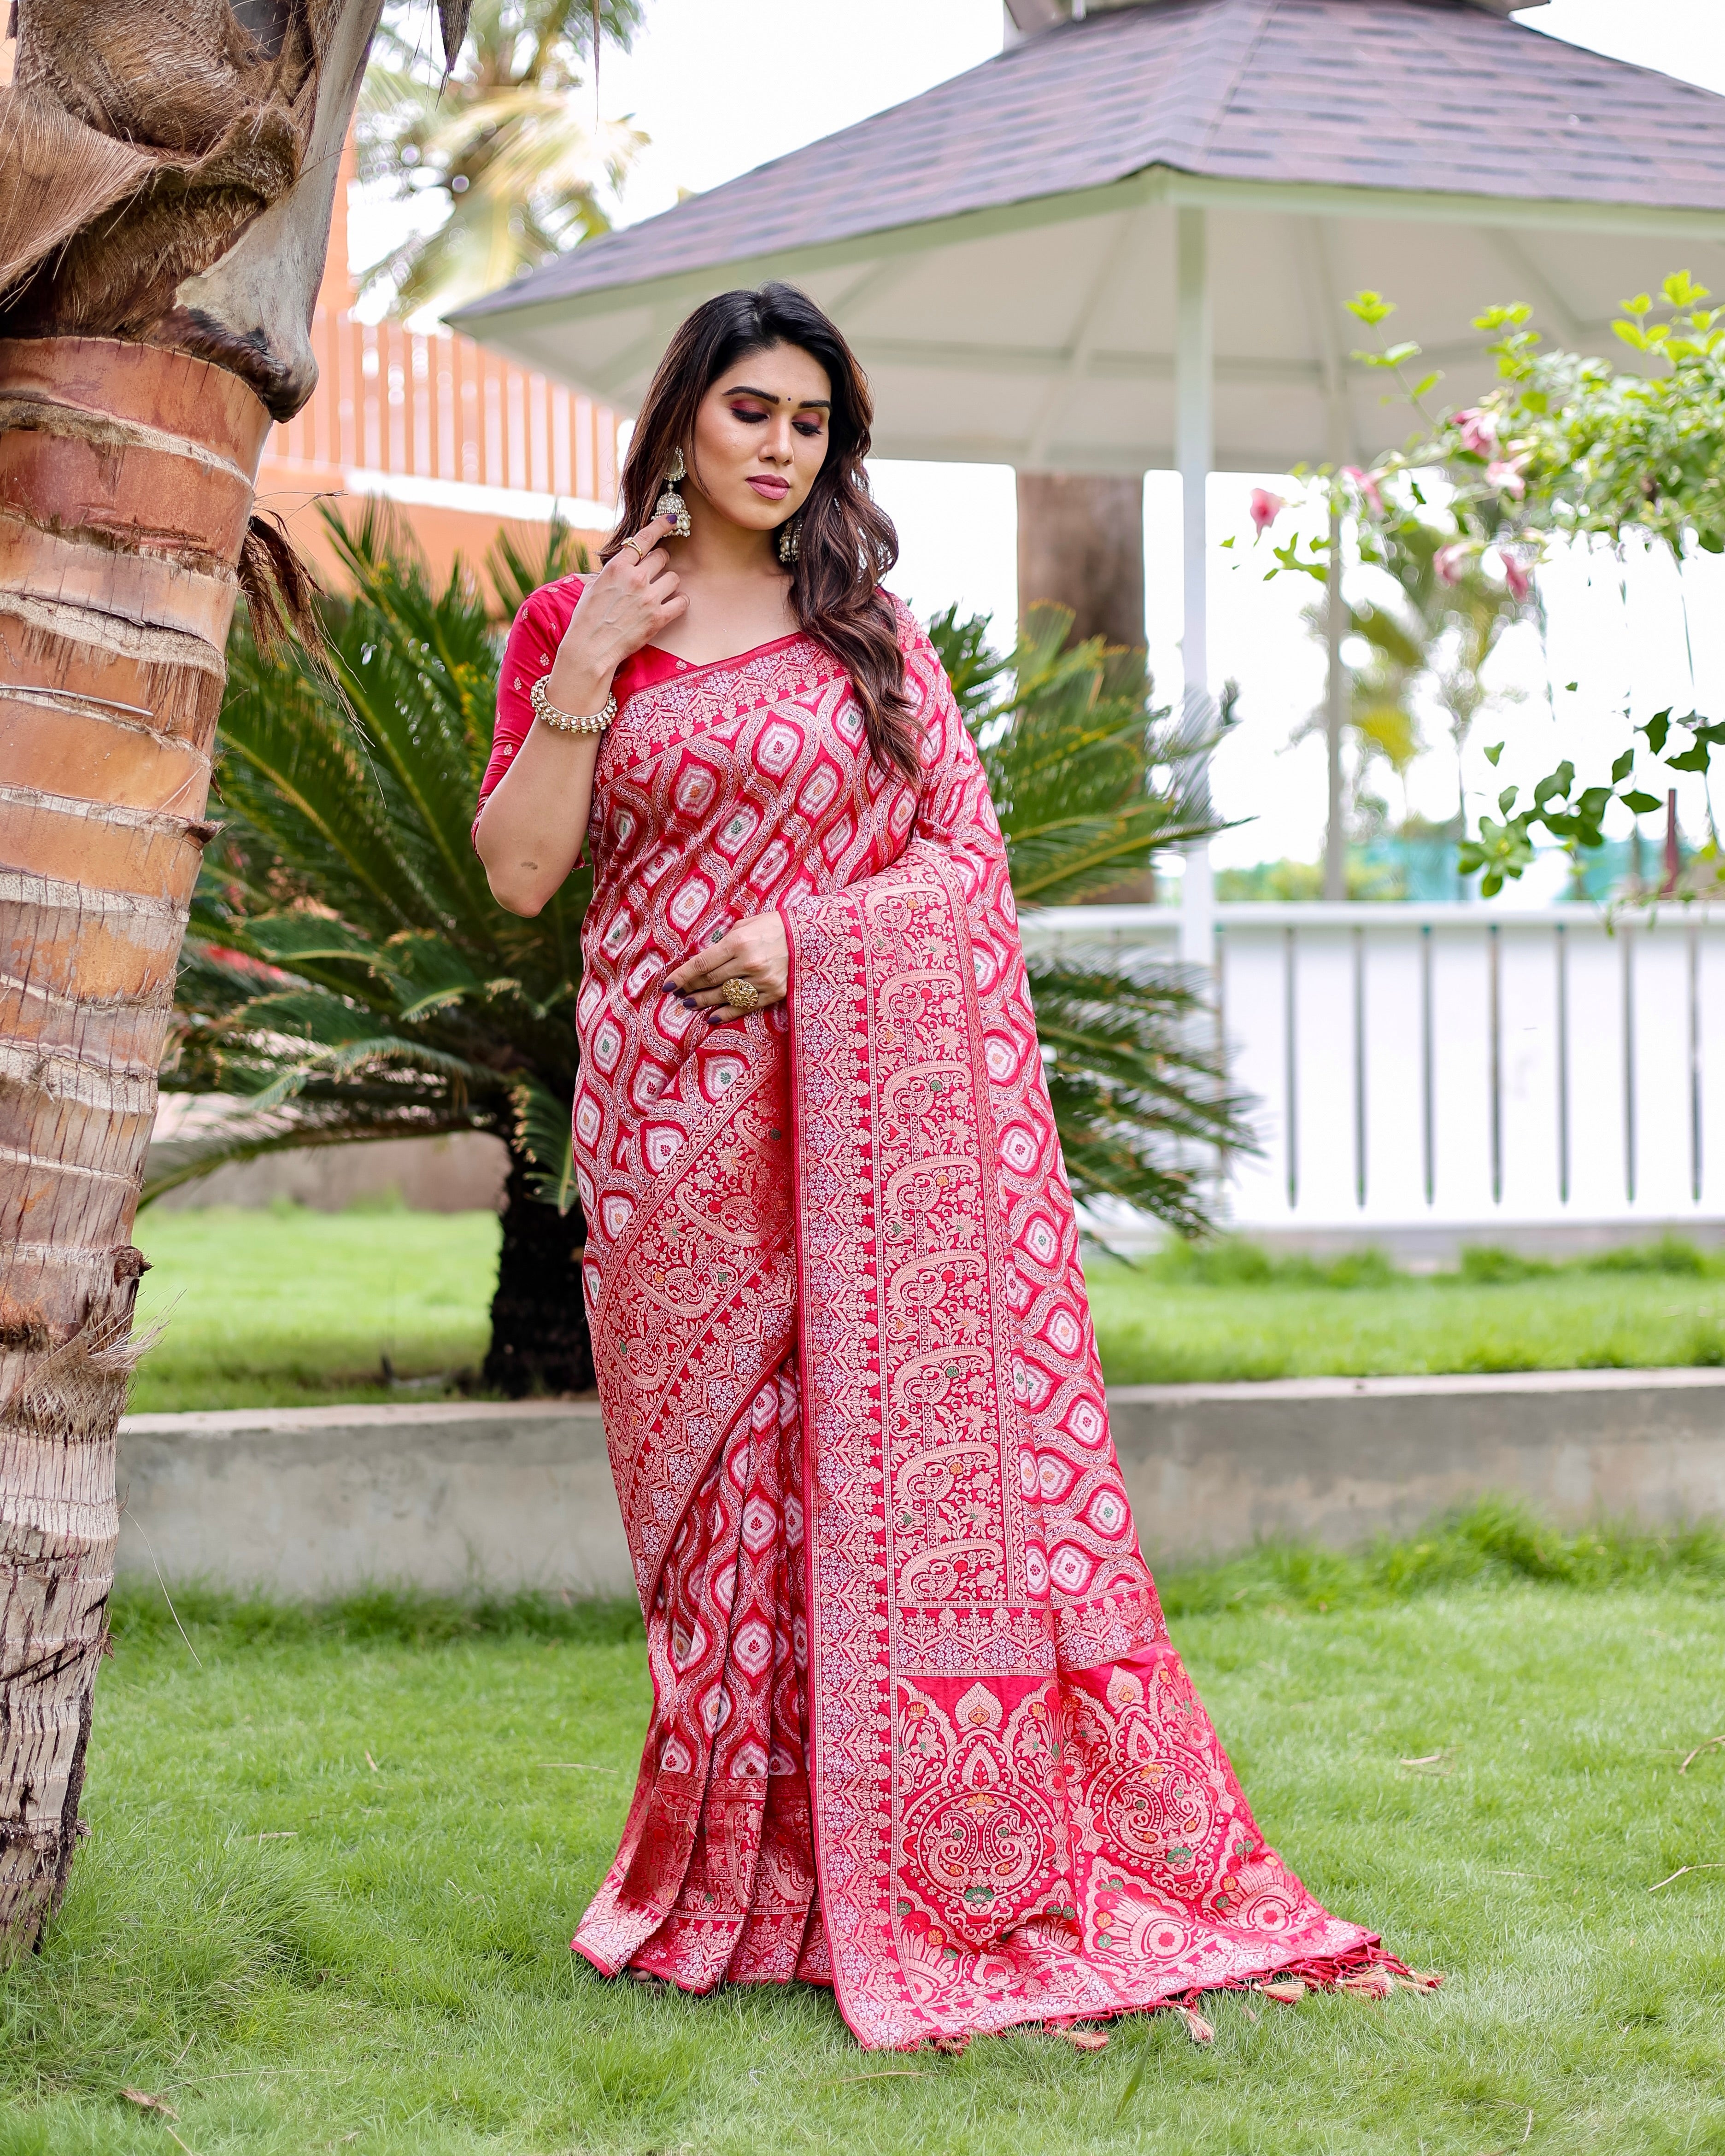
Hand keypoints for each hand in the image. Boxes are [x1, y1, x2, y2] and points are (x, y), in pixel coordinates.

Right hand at [546, 513, 687, 709]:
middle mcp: (635, 578)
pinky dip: (679, 603)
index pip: (644, 538)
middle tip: (652, 576)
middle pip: (662, 557)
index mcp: (617, 566)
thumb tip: (623, 561)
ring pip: (674, 578)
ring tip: (658, 594)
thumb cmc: (587, 618)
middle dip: (660, 564)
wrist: (590, 649)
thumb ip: (613, 571)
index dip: (661, 526)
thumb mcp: (593, 585)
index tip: (672, 520)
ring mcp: (648, 598)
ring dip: (669, 584)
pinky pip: (682, 602)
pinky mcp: (658, 618)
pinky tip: (672, 606)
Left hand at [665, 913, 788, 1022]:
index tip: (668, 985)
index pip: (701, 964)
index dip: (682, 976)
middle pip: (710, 981)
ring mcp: (762, 981)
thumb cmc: (776, 926)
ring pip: (724, 996)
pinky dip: (726, 1013)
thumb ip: (726, 940)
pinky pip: (745, 1007)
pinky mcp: (774, 993)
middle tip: (678, 994)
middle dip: (690, 988)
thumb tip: (707, 956)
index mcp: (739, 942)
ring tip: (689, 1005)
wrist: (811, 936)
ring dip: (703, 1002)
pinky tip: (712, 1017)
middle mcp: (748, 963)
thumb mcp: (747, 924)